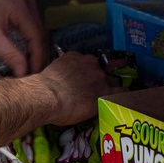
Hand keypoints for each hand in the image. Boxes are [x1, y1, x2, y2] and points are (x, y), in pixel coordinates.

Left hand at [0, 0, 45, 75]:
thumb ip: (10, 56)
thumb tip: (24, 73)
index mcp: (22, 6)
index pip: (37, 37)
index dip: (37, 58)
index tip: (34, 75)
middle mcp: (28, 1)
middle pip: (40, 32)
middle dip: (37, 54)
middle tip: (34, 73)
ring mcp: (25, 1)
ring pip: (37, 29)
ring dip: (35, 47)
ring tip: (31, 65)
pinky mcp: (20, 4)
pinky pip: (30, 24)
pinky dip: (29, 38)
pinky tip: (27, 51)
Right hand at [0, 51, 124, 152]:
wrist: (44, 96)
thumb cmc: (39, 89)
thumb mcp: (48, 76)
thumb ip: (56, 77)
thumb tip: (51, 87)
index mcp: (74, 57)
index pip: (86, 63)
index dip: (87, 74)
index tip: (84, 82)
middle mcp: (89, 63)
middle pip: (101, 71)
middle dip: (99, 81)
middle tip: (93, 94)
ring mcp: (99, 76)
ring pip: (112, 82)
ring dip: (110, 90)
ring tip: (108, 100)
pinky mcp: (105, 91)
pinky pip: (122, 93)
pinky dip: (123, 98)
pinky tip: (124, 104)